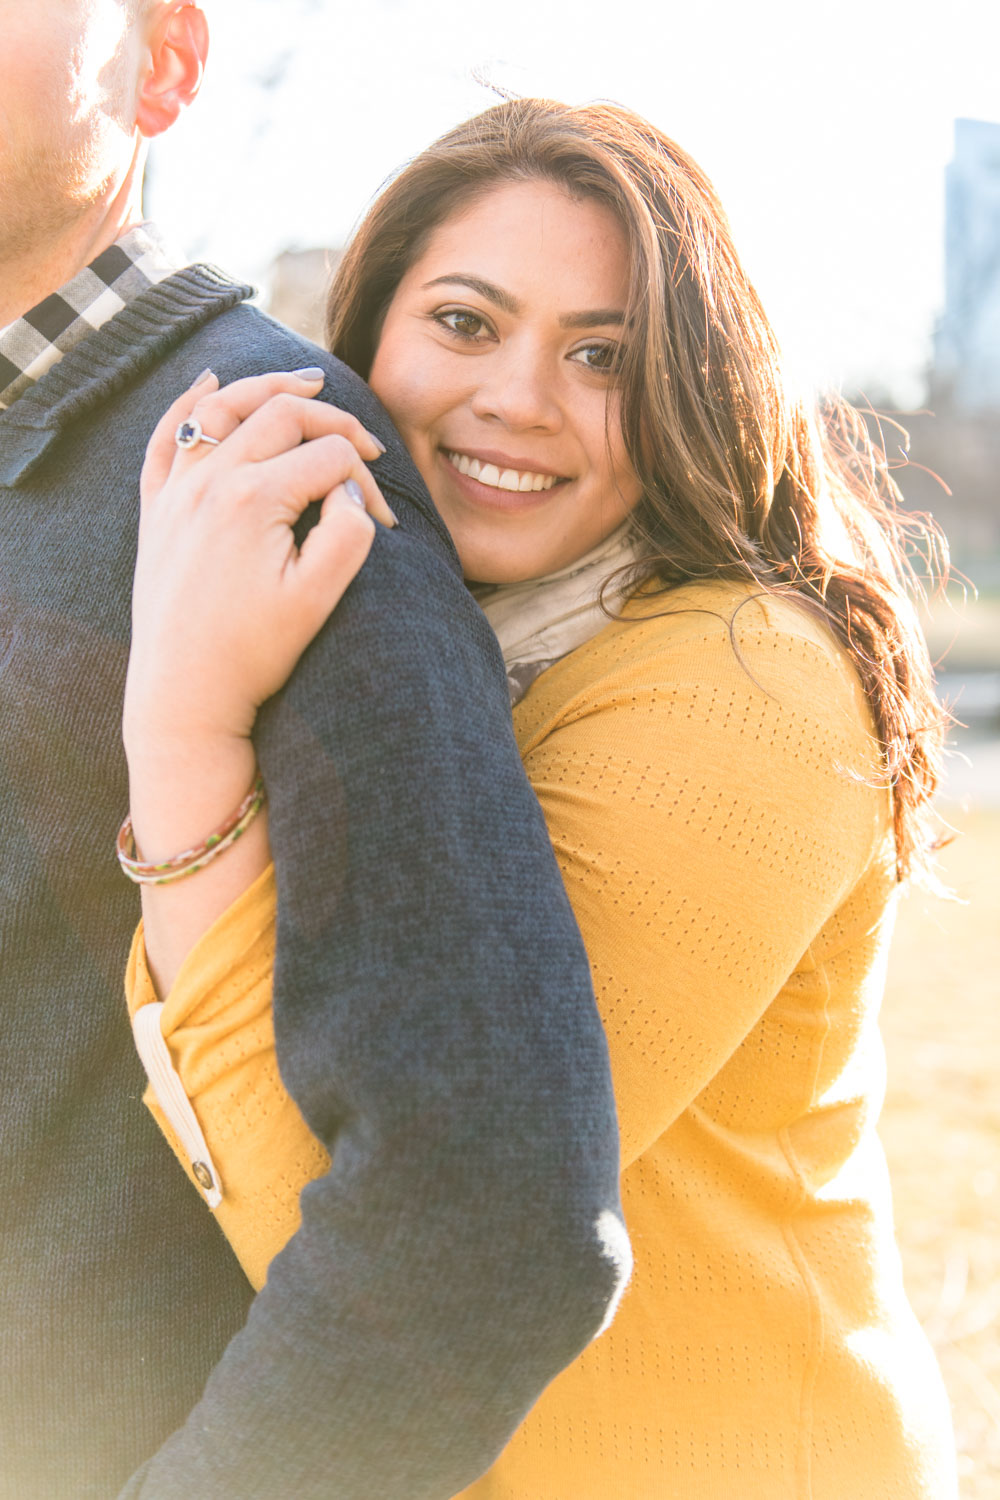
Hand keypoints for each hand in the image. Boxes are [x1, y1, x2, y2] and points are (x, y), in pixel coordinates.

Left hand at [124, 368, 389, 760]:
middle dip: (335, 422)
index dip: (370, 483)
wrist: (184, 696)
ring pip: (224, 408)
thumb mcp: (318, 598)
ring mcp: (176, 492)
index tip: (386, 525)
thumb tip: (349, 490)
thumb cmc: (253, 653)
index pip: (330, 457)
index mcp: (254, 497)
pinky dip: (189, 403)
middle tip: (368, 447)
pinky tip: (208, 382)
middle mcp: (209, 480)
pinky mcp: (156, 511)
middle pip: (282, 415)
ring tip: (308, 382)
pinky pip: (168, 438)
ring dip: (268, 387)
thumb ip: (348, 534)